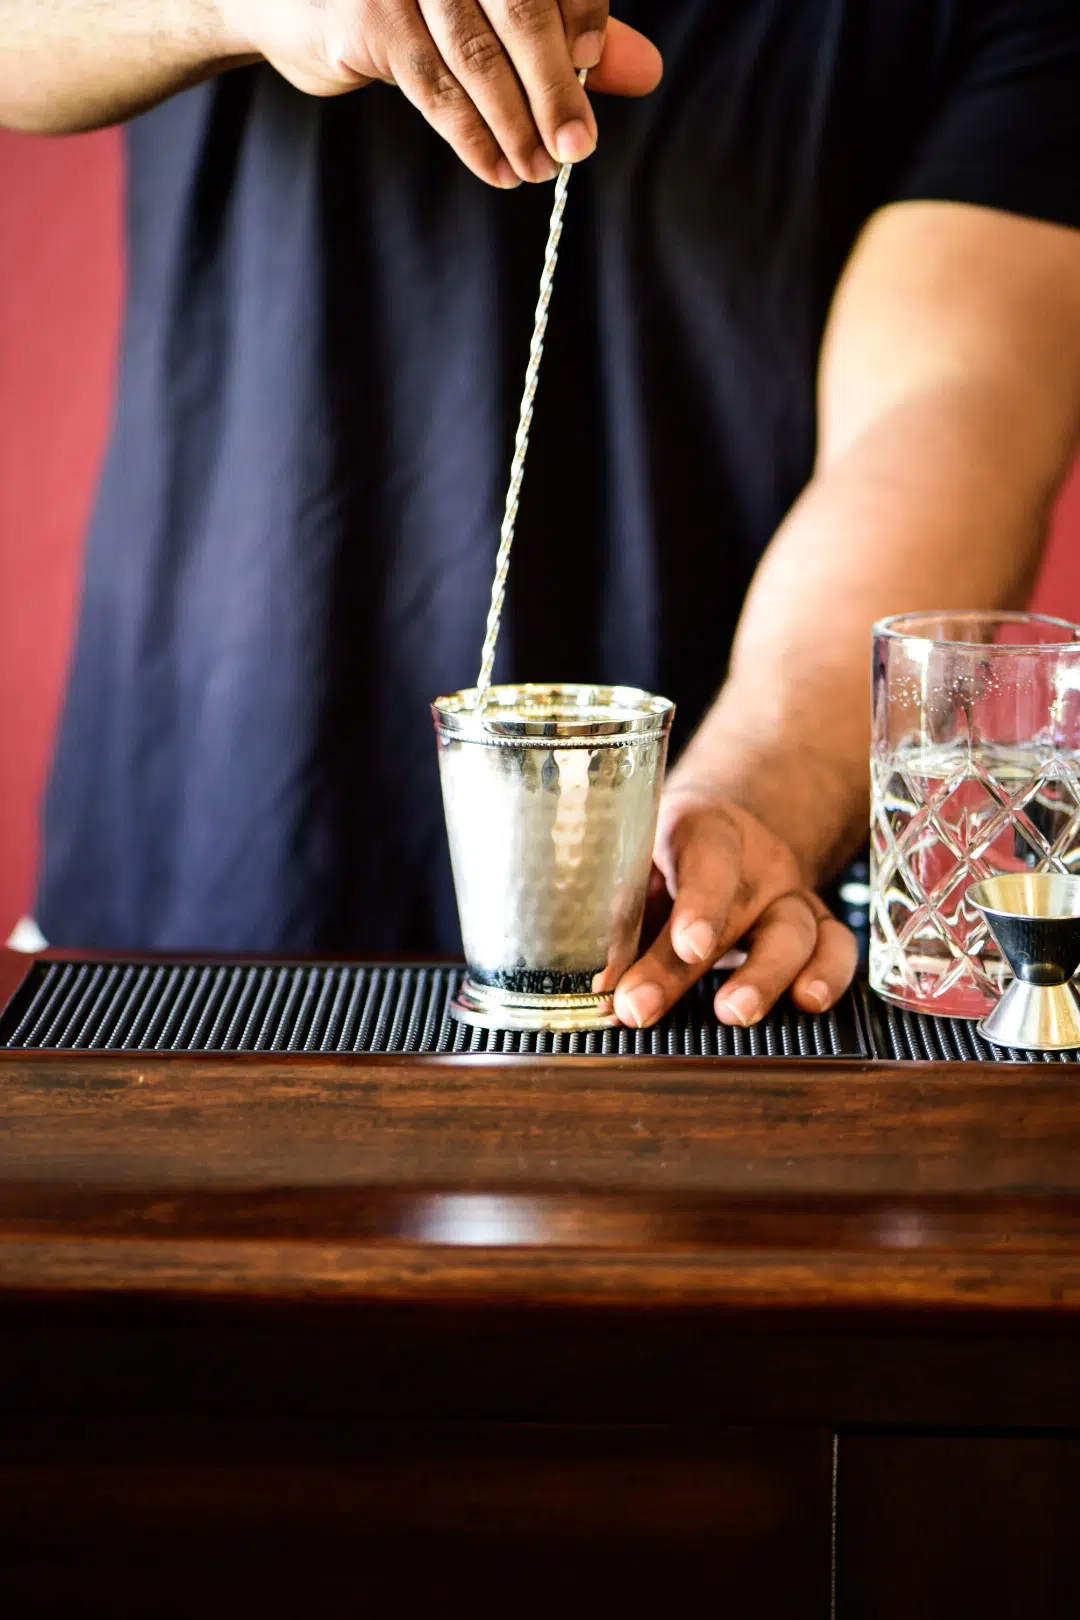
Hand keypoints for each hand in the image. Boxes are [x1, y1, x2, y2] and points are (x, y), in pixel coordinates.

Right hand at [224, 2, 662, 186]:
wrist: (284, 3)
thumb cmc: (398, 5)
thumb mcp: (486, 11)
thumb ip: (564, 33)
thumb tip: (645, 71)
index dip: (578, 13)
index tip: (591, 67)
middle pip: (519, 7)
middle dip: (554, 85)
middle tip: (578, 146)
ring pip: (477, 54)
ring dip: (516, 123)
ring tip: (539, 168)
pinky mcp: (369, 18)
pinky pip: (435, 88)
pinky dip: (472, 136)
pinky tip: (499, 168)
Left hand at [613, 789, 857, 1029]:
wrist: (732, 833)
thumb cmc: (669, 857)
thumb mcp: (639, 861)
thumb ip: (621, 914)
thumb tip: (599, 983)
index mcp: (703, 829)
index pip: (709, 861)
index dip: (701, 904)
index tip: (688, 946)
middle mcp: (756, 860)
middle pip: (737, 909)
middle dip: (687, 968)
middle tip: (647, 1008)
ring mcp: (790, 893)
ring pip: (793, 931)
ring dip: (765, 978)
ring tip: (735, 1014)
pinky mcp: (817, 924)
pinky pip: (837, 947)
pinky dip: (828, 976)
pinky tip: (808, 1005)